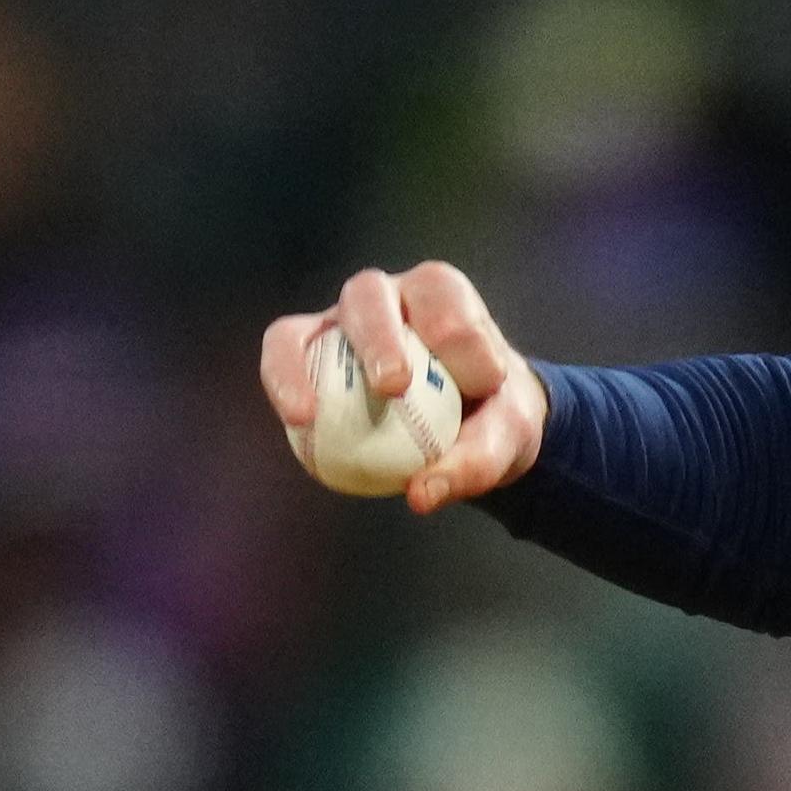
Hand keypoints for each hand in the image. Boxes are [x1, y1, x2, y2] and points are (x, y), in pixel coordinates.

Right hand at [258, 261, 549, 513]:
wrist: (468, 420)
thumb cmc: (491, 415)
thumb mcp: (507, 437)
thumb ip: (476, 462)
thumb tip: (418, 496)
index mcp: (441, 294)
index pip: (445, 296)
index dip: (462, 335)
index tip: (485, 383)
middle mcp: (386, 296)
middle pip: (370, 295)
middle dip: (378, 338)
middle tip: (392, 386)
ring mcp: (341, 321)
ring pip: (312, 324)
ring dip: (305, 363)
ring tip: (311, 413)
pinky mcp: (308, 347)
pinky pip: (283, 358)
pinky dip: (283, 384)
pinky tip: (299, 423)